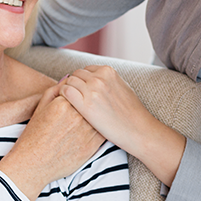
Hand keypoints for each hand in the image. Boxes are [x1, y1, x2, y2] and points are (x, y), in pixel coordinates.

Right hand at [0, 83, 104, 200]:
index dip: (80, 92)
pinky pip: (104, 131)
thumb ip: (56, 90)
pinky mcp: (92, 146)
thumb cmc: (35, 134)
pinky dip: (101, 128)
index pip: (80, 88)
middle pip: (92, 100)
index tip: (79, 95)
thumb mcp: (40, 107)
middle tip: (83, 108)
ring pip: (100, 115)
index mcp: (64, 104)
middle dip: (90, 102)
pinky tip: (94, 128)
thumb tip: (70, 77)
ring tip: (90, 117)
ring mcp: (86, 132)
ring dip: (98, 114)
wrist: (33, 163)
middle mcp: (77, 116)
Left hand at [59, 66, 185, 185]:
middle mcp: (99, 77)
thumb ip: (109, 80)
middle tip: (76, 100)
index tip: (84, 93)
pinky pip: (65, 91)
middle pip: (76, 74)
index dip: (83, 81)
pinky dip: (63, 96)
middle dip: (75, 85)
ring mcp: (92, 90)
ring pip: (69, 81)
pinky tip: (67, 107)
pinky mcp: (85, 104)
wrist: (138, 130)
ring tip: (72, 104)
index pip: (86, 70)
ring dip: (68, 91)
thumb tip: (97, 78)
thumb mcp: (123, 87)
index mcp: (108, 71)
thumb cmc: (132, 113)